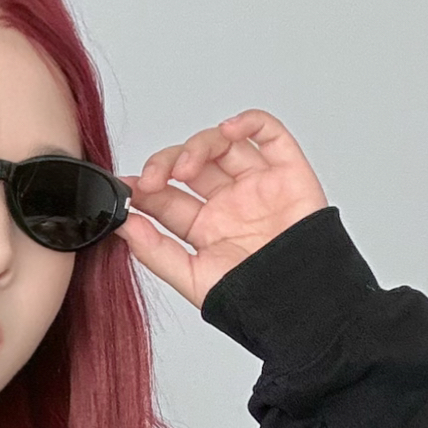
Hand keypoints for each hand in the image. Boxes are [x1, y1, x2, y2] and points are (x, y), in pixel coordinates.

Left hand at [124, 110, 327, 307]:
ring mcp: (258, 185)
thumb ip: (156, 253)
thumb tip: (123, 225)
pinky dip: (248, 122)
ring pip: (223, 145)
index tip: (126, 189)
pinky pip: (269, 133)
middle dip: (165, 165)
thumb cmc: (257, 300)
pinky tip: (228, 132)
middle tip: (152, 180)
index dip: (144, 188)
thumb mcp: (194, 281)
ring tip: (186, 169)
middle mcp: (229, 203)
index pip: (167, 198)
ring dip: (197, 146)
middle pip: (190, 165)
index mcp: (205, 229)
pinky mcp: (288, 172)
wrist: (304, 305)